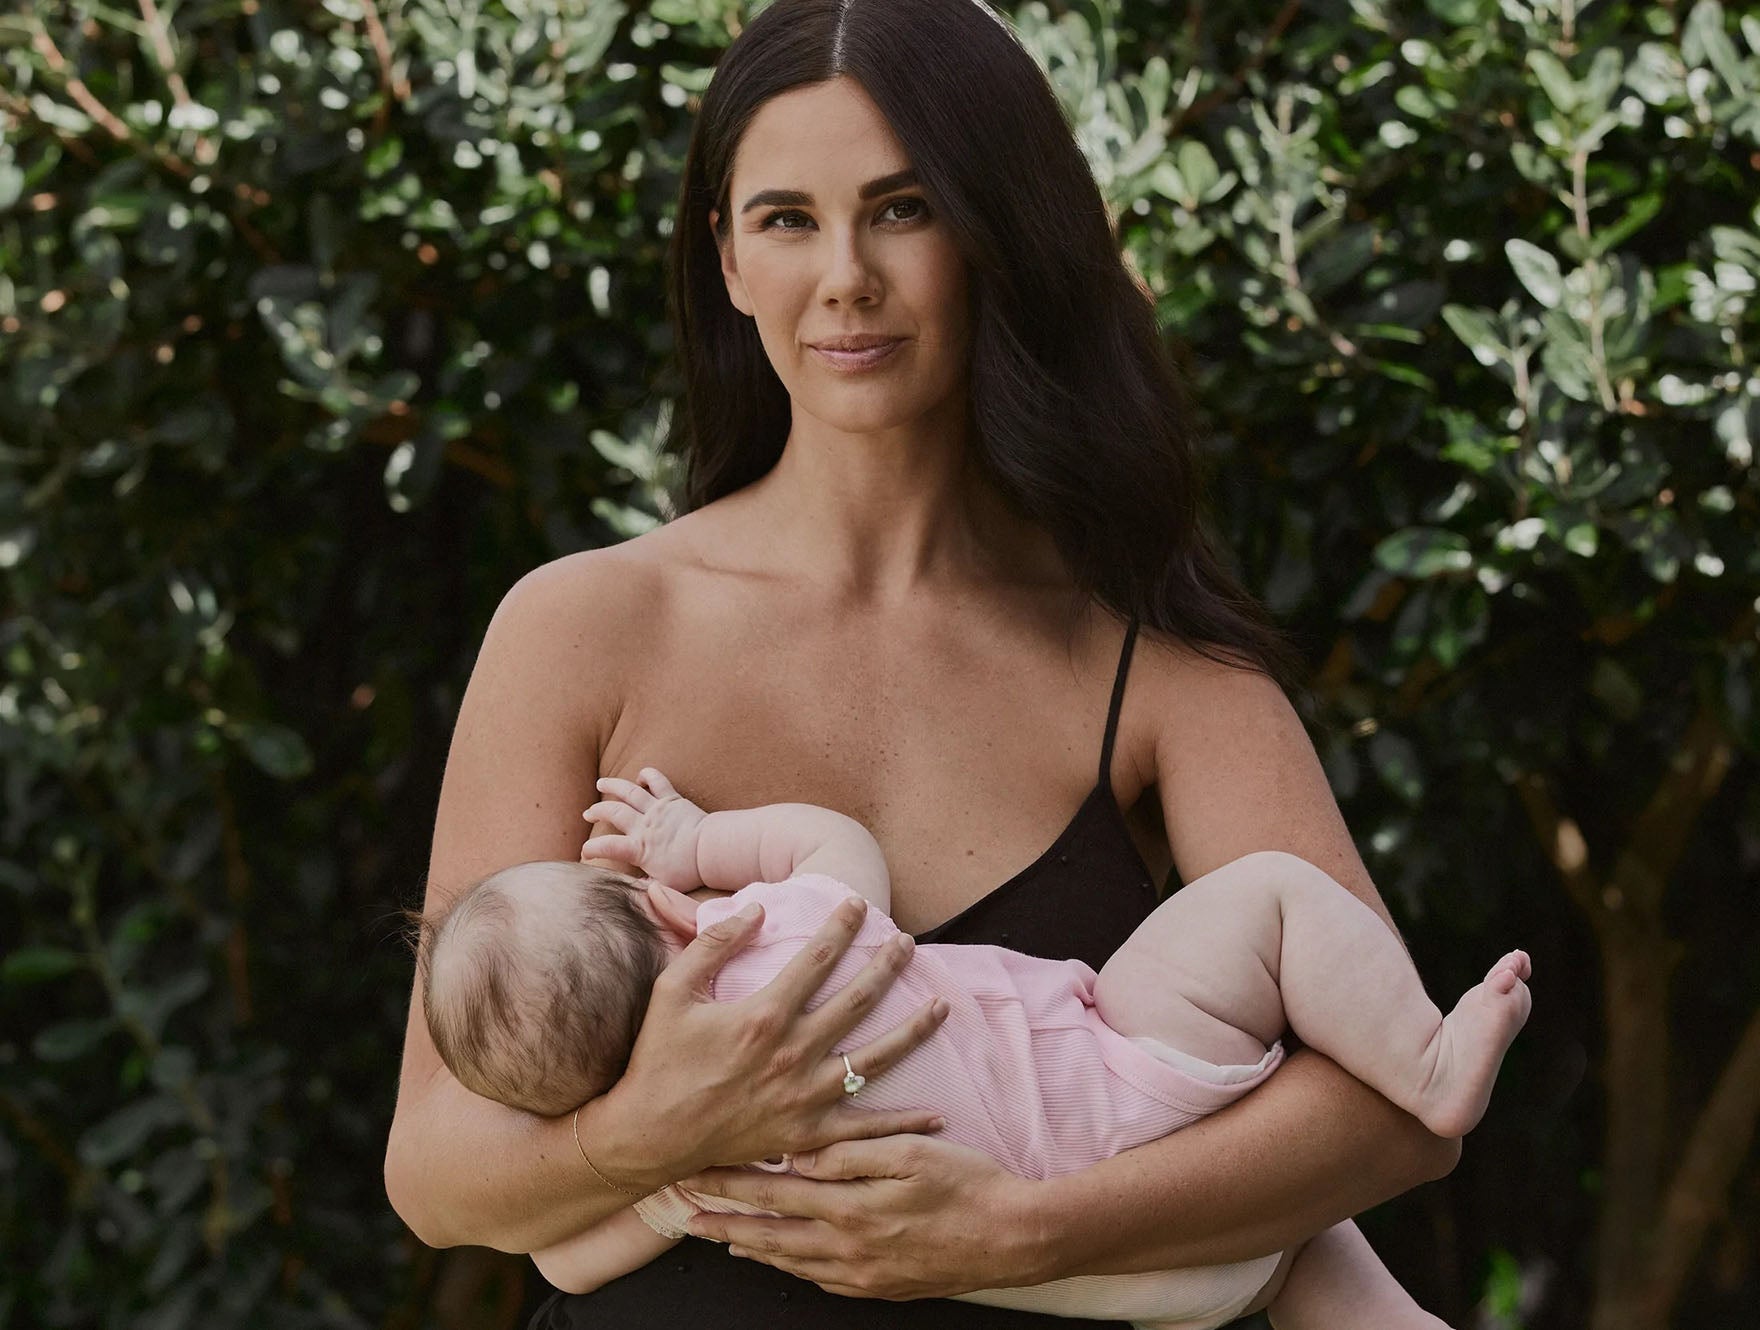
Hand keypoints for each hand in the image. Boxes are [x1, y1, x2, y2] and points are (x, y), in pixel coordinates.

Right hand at [581, 767, 706, 888]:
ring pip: (629, 792)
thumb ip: (644, 887)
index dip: (592, 848)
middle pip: (613, 812)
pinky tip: (640, 777)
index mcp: (639, 848)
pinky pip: (657, 781)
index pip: (607, 847)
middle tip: (587, 813)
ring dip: (612, 786)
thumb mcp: (662, 886)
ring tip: (600, 782)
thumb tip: (630, 893)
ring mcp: (657, 810)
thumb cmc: (688, 871)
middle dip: (596, 811)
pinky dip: (647, 775)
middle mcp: (644, 826)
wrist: (712, 850)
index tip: (584, 852)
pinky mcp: (672, 799)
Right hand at [599, 890, 951, 1187]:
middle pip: (859, 1000)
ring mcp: (806, 1096)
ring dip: (914, 1029)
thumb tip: (756, 910)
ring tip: (942, 1005)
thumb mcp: (672, 990)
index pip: (817, 958)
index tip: (859, 904)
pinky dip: (905, 1123)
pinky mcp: (809, 1133)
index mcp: (765, 1015)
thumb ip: (714, 944)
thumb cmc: (658, 1060)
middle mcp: (794, 1052)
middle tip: (908, 943)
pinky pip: (867, 1128)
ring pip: (877, 1058)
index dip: (842, 927)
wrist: (650, 1135)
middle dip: (888, 966)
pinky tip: (937, 1113)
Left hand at [679, 1136, 1046, 1298]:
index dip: (728, 1185)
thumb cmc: (967, 1184)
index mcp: (849, 1209)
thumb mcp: (910, 1153)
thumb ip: (851, 1154)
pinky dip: (793, 1268)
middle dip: (723, 1224)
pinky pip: (822, 1280)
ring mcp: (863, 1274)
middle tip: (685, 1217)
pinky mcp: (881, 1288)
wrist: (1013, 1237)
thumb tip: (800, 1158)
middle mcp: (847, 1248)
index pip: (772, 1194)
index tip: (692, 1176)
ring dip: (753, 1248)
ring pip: (791, 1262)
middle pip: (769, 1236)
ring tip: (724, 1238)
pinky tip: (784, 1260)